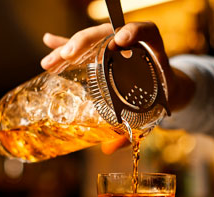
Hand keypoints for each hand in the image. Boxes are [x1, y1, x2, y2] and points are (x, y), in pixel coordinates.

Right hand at [41, 23, 194, 142]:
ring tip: (49, 62)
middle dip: (84, 42)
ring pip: (89, 41)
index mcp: (152, 52)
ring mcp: (114, 44)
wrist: (165, 89)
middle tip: (68, 55)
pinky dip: (64, 45)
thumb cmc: (160, 98)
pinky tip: (48, 42)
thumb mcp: (152, 112)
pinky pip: (82, 46)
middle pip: (106, 34)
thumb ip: (133, 130)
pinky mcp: (102, 50)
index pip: (146, 32)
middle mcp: (132, 43)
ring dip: (66, 49)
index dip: (133, 32)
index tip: (120, 40)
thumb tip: (110, 148)